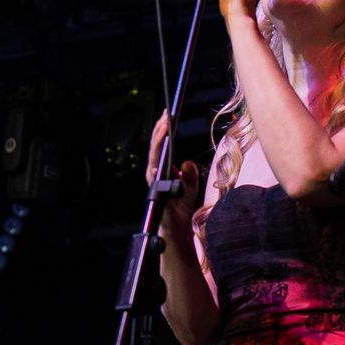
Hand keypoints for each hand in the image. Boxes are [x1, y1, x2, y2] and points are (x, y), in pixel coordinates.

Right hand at [146, 112, 201, 236]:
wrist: (177, 229)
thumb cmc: (181, 209)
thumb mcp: (190, 187)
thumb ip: (190, 174)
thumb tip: (186, 162)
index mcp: (162, 170)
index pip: (161, 147)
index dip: (162, 131)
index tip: (167, 115)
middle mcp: (155, 174)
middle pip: (156, 149)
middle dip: (159, 131)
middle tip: (166, 115)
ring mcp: (154, 183)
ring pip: (154, 158)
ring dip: (158, 142)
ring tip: (164, 127)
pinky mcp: (157, 193)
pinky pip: (155, 177)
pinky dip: (156, 168)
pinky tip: (158, 159)